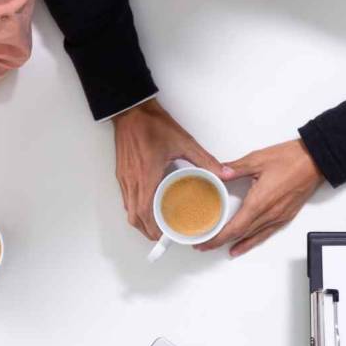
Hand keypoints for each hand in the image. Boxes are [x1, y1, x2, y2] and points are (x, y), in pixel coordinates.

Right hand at [112, 99, 224, 239]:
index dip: (154, 228)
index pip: (146, 211)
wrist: (131, 109)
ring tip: (155, 224)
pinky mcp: (121, 172)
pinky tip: (146, 205)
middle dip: (147, 230)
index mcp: (147, 175)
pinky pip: (125, 197)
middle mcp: (133, 180)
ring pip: (128, 208)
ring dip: (140, 220)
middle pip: (134, 216)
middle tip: (162, 236)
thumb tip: (224, 173)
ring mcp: (124, 177)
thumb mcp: (184, 142)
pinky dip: (134, 207)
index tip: (165, 236)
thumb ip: (205, 160)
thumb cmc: (153, 124)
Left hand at [201, 139, 321, 256]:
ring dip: (237, 244)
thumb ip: (235, 168)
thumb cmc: (291, 158)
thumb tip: (218, 173)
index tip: (205, 241)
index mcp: (259, 201)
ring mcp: (279, 217)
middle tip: (205, 245)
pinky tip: (246, 244)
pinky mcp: (286, 216)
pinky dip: (253, 240)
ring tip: (222, 249)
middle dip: (221, 242)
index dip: (218, 238)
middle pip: (241, 235)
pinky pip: (266, 233)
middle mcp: (269, 214)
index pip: (234, 227)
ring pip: (254, 236)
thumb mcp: (257, 159)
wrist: (316, 160)